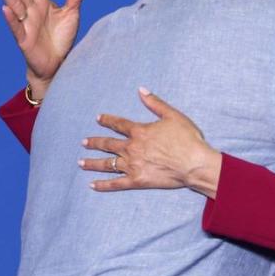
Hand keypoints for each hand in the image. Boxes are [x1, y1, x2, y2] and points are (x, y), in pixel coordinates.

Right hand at [0, 0, 85, 99]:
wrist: (58, 62)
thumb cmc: (62, 37)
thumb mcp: (72, 12)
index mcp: (41, 3)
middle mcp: (31, 11)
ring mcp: (26, 24)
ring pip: (14, 4)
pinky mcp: (24, 40)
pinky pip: (16, 27)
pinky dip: (11, 18)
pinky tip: (5, 8)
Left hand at [79, 87, 222, 197]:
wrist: (193, 163)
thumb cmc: (187, 139)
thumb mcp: (173, 116)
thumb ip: (155, 103)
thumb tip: (141, 90)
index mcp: (140, 132)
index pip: (119, 124)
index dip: (108, 120)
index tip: (98, 118)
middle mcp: (132, 148)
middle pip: (108, 144)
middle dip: (95, 142)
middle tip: (84, 142)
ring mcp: (132, 165)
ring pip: (107, 164)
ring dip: (93, 162)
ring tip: (81, 162)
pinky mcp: (136, 180)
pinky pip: (115, 183)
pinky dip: (103, 185)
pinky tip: (92, 185)